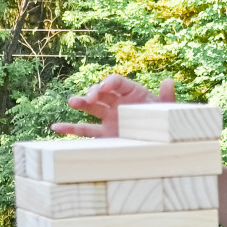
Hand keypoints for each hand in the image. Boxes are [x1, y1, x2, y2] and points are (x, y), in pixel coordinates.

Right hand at [52, 74, 174, 138]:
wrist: (160, 145)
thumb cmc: (164, 124)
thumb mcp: (168, 111)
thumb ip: (168, 98)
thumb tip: (169, 82)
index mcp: (132, 94)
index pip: (117, 83)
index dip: (109, 82)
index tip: (105, 86)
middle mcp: (117, 103)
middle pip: (101, 93)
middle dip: (93, 92)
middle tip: (89, 97)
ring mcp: (108, 118)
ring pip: (90, 108)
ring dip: (80, 103)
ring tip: (72, 102)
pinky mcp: (103, 134)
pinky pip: (85, 130)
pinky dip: (70, 129)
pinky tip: (56, 127)